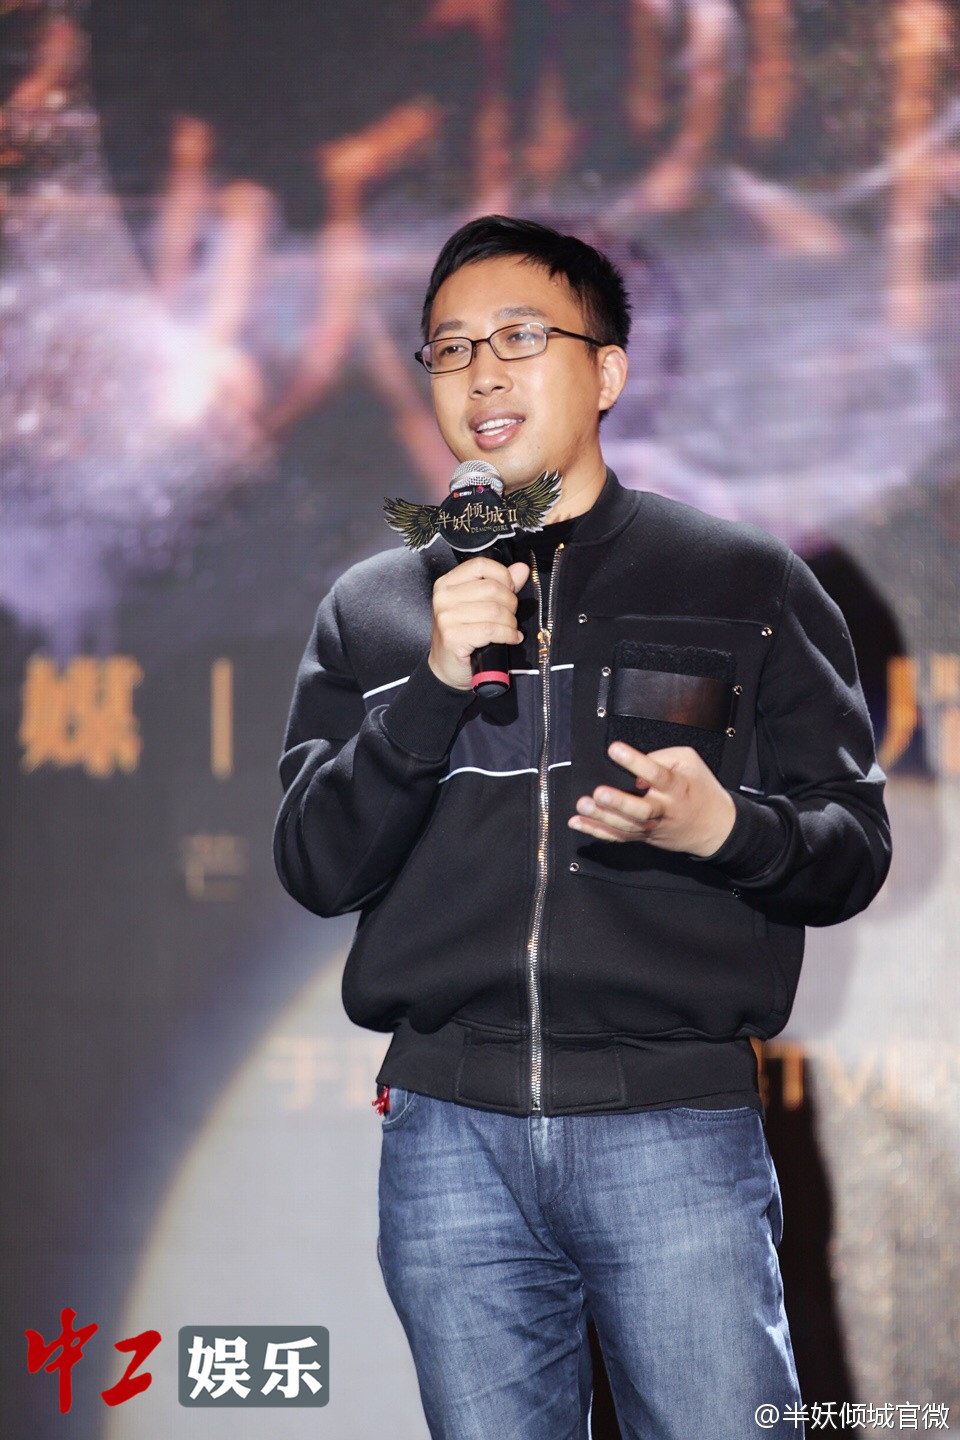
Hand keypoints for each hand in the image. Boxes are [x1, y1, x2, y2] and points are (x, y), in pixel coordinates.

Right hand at [428, 556, 529, 690]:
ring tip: (511, 629)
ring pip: (495, 610)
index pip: (481, 565)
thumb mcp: (479, 605)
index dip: (503, 576)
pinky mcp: (452, 636)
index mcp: (447, 583)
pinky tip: (511, 638)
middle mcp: (444, 597)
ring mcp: (446, 617)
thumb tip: (522, 569)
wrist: (447, 666)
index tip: (511, 589)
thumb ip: (501, 585)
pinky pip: (491, 630)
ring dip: (510, 622)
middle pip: (492, 588)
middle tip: (511, 616)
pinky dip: (508, 635)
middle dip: (510, 604)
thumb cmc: (463, 635)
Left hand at [569, 742, 735, 857]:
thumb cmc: (700, 790)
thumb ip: (663, 756)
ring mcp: (653, 827)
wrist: (715, 828)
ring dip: (602, 817)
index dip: (635, 762)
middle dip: (618, 802)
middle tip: (599, 793)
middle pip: (641, 810)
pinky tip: (578, 823)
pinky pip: (618, 837)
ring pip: (626, 826)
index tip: (615, 749)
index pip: (657, 773)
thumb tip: (636, 764)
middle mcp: (664, 809)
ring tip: (583, 805)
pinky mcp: (644, 837)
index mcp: (677, 787)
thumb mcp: (691, 762)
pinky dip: (597, 831)